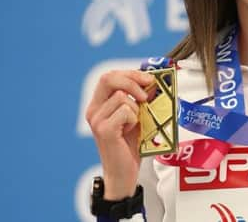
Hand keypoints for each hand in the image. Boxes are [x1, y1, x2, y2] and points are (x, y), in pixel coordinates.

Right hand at [85, 70, 153, 199]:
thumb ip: (139, 100)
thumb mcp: (136, 116)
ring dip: (136, 108)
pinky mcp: (104, 130)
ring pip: (121, 97)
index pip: (110, 76)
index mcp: (99, 104)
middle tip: (147, 92)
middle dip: (132, 80)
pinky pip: (124, 111)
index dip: (130, 73)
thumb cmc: (130, 146)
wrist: (123, 173)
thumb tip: (153, 82)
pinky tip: (130, 131)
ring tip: (134, 124)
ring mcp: (97, 120)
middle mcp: (94, 110)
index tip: (148, 79)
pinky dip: (134, 119)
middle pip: (108, 78)